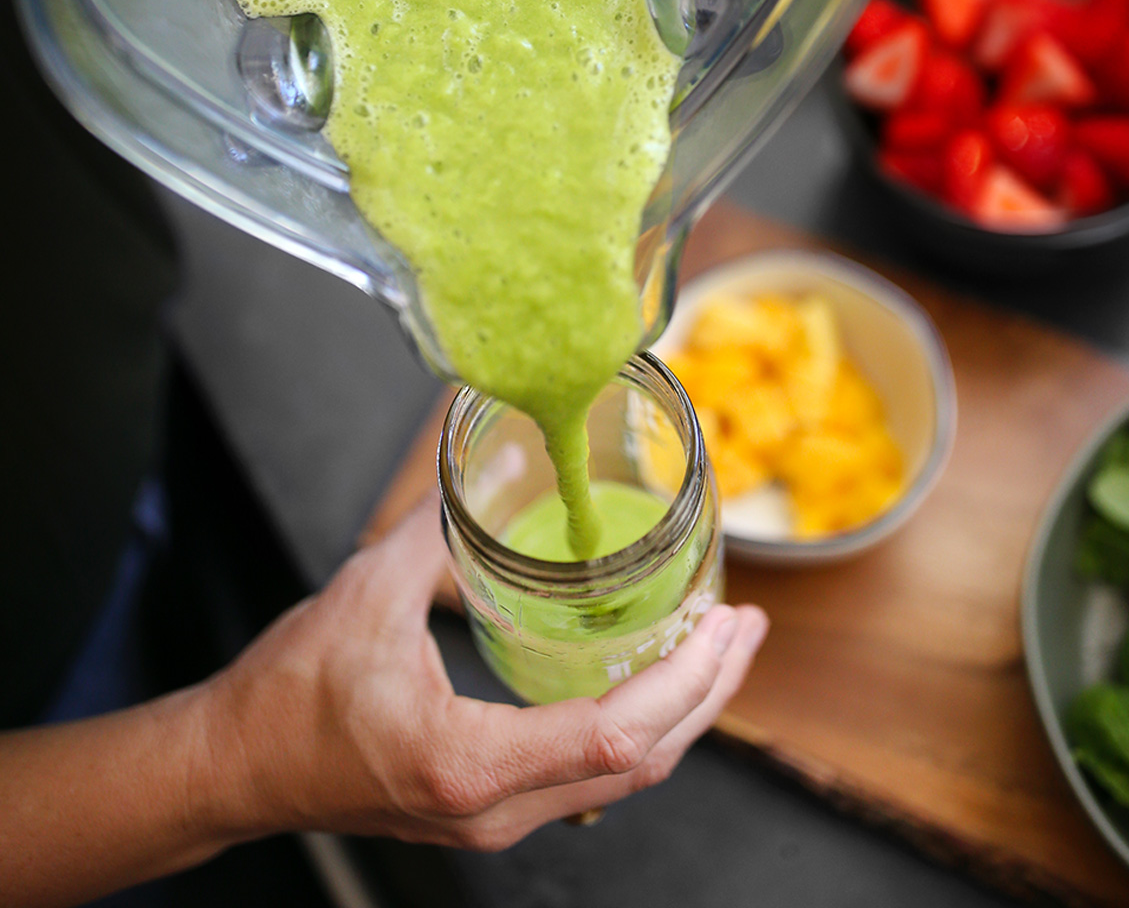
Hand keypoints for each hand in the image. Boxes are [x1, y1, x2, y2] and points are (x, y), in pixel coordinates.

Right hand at [204, 491, 767, 848]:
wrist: (236, 766)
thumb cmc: (290, 693)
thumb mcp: (367, 593)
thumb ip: (438, 526)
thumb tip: (486, 455)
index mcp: (468, 762)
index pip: (612, 738)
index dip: (684, 683)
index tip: (727, 628)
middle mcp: (493, 808)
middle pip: (640, 767)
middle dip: (707, 694)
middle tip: (747, 627)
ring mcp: (494, 819)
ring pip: (622, 783)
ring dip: (680, 716)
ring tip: (719, 650)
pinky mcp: (488, 810)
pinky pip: (588, 780)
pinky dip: (638, 731)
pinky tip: (652, 683)